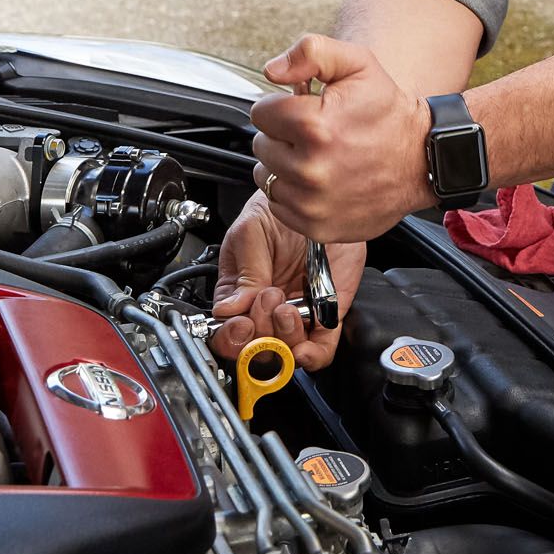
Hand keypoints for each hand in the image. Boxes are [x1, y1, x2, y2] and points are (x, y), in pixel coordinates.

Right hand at [209, 190, 366, 369]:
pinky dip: (311, 356)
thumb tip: (228, 309)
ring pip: (286, 352)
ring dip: (282, 337)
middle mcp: (267, 309)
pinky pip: (320, 350)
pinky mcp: (326, 314)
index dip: (231, 336)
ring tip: (285, 305)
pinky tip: (305, 345)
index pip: (227, 330)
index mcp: (239, 293)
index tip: (240, 324)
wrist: (320, 198)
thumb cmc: (279, 212)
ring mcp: (297, 314)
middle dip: (260, 331)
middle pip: (256, 347)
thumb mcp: (251, 232)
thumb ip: (243, 271)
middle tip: (267, 297)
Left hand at [250, 34, 434, 242]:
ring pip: (267, 176)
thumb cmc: (389, 113)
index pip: (260, 113)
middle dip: (283, 136)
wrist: (423, 159)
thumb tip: (272, 70)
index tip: (305, 110)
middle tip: (316, 134)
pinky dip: (294, 193)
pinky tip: (320, 181)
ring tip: (318, 157)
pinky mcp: (317, 226)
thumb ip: (310, 52)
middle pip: (261, 145)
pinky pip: (279, 206)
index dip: (282, 107)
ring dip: (285, 166)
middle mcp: (310, 169)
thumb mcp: (357, 64)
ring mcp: (312, 202)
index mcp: (313, 126)